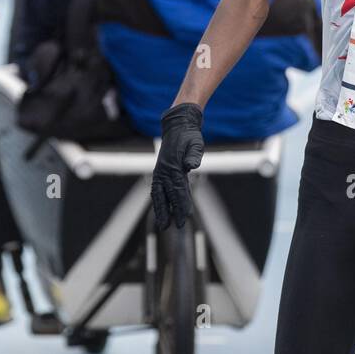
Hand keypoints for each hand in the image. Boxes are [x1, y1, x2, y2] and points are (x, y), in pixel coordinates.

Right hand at [152, 103, 205, 229]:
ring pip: (159, 195)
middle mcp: (164, 171)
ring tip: (164, 225)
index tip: (186, 217)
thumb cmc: (189, 136)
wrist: (177, 126)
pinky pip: (160, 190)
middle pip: (167, 196)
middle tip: (173, 227)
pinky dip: (160, 201)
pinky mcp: (161, 172)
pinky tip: (164, 210)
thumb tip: (192, 165)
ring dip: (161, 210)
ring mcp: (160, 172)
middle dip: (170, 212)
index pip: (179, 190)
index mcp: (173, 166)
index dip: (182, 204)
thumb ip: (194, 154)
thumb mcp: (195, 143)